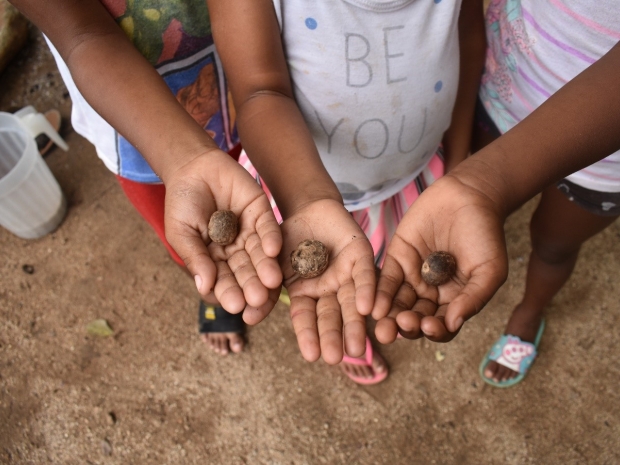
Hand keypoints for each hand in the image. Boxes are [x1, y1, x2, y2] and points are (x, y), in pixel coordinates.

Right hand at [164, 149, 282, 321]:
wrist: (192, 166)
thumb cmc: (182, 203)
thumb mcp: (182, 232)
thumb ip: (195, 258)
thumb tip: (205, 288)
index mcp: (215, 261)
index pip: (224, 282)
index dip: (229, 293)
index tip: (235, 306)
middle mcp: (236, 251)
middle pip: (246, 272)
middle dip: (252, 286)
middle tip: (258, 300)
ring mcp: (250, 233)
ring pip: (261, 255)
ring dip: (266, 268)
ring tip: (271, 281)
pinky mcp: (262, 213)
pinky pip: (269, 228)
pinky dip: (272, 239)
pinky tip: (273, 250)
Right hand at [279, 199, 375, 363]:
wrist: (307, 207)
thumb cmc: (286, 238)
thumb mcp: (271, 263)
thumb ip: (265, 288)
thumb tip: (247, 318)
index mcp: (306, 295)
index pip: (307, 319)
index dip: (309, 336)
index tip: (312, 357)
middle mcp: (329, 290)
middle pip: (332, 316)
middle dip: (333, 337)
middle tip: (335, 359)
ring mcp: (347, 275)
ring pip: (353, 304)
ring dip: (355, 325)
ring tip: (358, 349)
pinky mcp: (362, 258)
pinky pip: (366, 276)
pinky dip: (368, 292)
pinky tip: (369, 309)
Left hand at [372, 173, 508, 342]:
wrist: (469, 197)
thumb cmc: (485, 236)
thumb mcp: (489, 270)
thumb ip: (473, 297)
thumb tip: (453, 323)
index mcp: (454, 302)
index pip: (441, 326)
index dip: (435, 330)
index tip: (430, 326)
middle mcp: (430, 295)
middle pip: (415, 319)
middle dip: (407, 326)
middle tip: (401, 326)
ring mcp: (412, 278)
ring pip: (397, 304)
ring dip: (389, 317)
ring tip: (383, 325)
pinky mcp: (396, 259)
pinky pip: (385, 281)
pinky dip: (379, 294)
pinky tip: (374, 306)